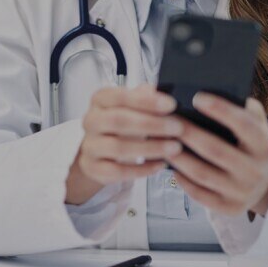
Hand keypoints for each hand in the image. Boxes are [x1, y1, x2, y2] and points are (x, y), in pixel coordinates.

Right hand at [67, 84, 183, 204]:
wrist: (100, 151)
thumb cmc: (122, 124)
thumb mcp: (132, 106)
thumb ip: (146, 98)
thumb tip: (167, 94)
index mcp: (100, 100)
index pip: (120, 96)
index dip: (146, 101)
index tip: (170, 105)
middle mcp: (91, 121)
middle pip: (118, 120)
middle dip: (151, 124)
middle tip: (177, 128)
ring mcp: (90, 146)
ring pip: (119, 148)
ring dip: (150, 148)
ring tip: (174, 147)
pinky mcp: (94, 168)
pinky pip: (118, 171)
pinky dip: (142, 169)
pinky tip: (161, 164)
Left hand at [165, 93, 267, 215]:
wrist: (266, 185)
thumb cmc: (251, 145)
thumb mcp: (257, 125)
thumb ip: (243, 108)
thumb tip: (215, 88)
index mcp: (263, 145)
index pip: (243, 125)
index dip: (221, 110)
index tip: (197, 97)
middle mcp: (255, 170)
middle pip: (216, 150)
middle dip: (189, 133)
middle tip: (168, 119)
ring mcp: (242, 191)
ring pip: (203, 173)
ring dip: (178, 157)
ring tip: (161, 141)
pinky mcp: (229, 208)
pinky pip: (200, 194)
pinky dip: (182, 179)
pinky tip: (170, 165)